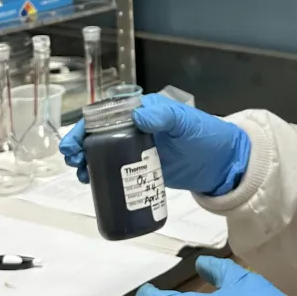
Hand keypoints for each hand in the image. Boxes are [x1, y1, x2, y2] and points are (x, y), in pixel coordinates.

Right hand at [60, 94, 249, 194]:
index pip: (106, 115)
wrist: (222, 163)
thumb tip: (138, 116)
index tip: (75, 143)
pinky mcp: (143, 168)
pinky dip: (103, 176)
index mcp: (143, 111)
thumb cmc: (206, 136)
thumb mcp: (185, 123)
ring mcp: (138, 149)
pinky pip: (117, 170)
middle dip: (81, 147)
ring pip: (104, 153)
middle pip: (99, 135)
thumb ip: (164, 117)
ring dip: (88, 163)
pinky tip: (95, 185)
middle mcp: (136, 128)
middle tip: (73, 163)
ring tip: (82, 176)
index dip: (86, 127)